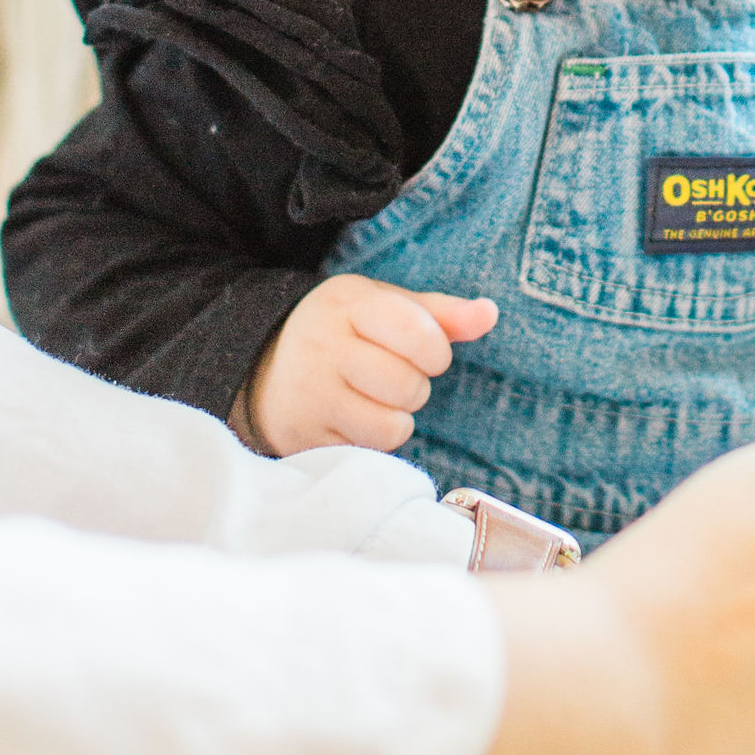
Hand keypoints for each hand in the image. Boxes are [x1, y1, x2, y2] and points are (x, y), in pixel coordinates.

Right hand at [241, 278, 497, 456]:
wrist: (263, 367)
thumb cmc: (346, 332)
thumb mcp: (386, 307)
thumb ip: (441, 313)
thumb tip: (490, 314)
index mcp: (347, 303)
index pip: (419, 333)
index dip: (436, 351)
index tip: (426, 352)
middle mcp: (322, 346)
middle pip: (409, 385)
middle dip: (415, 386)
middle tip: (391, 376)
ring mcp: (309, 395)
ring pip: (392, 426)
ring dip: (396, 418)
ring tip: (374, 399)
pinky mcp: (303, 437)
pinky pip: (368, 451)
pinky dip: (372, 440)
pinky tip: (353, 418)